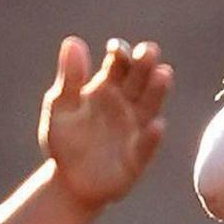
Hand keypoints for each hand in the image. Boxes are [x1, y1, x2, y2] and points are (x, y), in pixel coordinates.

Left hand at [40, 36, 174, 208]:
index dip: (120, 54)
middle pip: (139, 81)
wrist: (69, 182)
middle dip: (145, 66)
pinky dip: (152, 137)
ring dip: (157, 92)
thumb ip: (69, 78)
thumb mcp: (60, 107)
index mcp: (107, 88)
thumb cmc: (65, 141)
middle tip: (150, 50)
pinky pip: (146, 145)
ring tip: (163, 74)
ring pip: (149, 107)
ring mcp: (135, 130)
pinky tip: (156, 125)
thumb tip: (73, 42)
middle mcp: (127, 105)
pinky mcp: (137, 158)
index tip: (116, 49)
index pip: (119, 65)